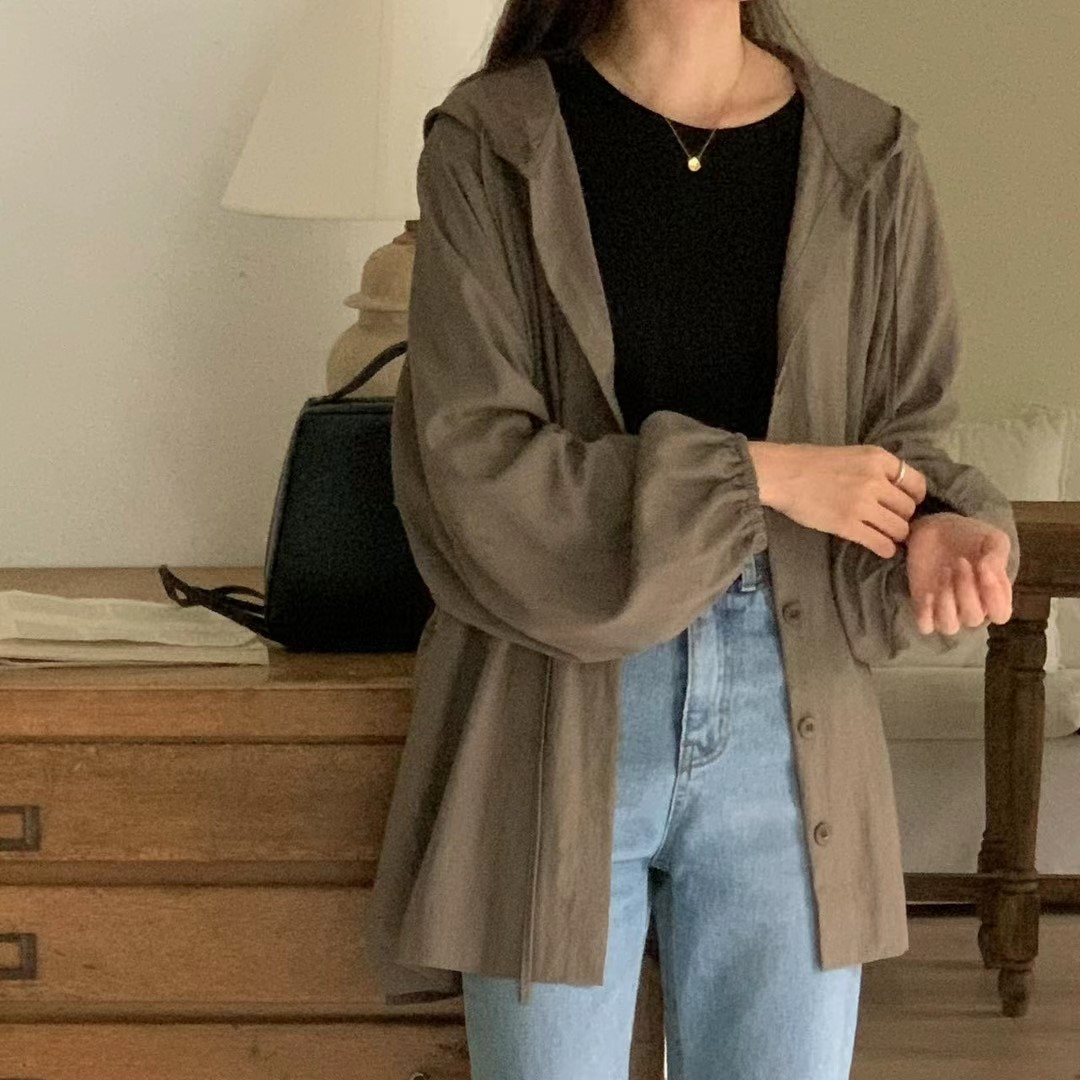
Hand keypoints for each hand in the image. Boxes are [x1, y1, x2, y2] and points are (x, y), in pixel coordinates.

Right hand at [747, 442, 926, 557]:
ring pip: (899, 528)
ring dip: (895, 535)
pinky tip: (881, 547)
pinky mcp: (848, 525)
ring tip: (885, 535)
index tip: (905, 504)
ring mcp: (862, 504)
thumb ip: (876, 469)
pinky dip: (885, 548)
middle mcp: (875, 480)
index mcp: (878, 459)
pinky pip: (881, 543)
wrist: (783, 474)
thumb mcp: (852, 455)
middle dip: (902, 517)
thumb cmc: (812, 463)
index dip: (914, 497)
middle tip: (890, 521)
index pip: (916, 482)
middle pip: (908, 508)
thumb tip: (897, 491)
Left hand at [905, 513, 1013, 634]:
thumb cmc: (970, 537)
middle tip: (960, 561)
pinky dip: (926, 614)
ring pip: (949, 626)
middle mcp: (972, 608)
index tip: (984, 567)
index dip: (994, 596)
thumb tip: (989, 570)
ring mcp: (947, 609)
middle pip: (973, 618)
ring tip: (944, 572)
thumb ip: (997, 556)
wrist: (937, 528)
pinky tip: (928, 592)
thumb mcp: (992, 539)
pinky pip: (925, 626)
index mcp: (993, 597)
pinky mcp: (923, 606)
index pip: (1000, 614)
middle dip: (966, 589)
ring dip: (946, 601)